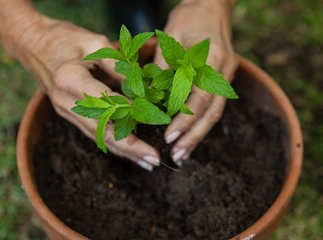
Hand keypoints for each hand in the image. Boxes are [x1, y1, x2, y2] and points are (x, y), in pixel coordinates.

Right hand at [8, 16, 160, 170]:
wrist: (31, 42)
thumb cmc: (65, 38)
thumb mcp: (95, 42)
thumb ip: (118, 67)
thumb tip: (142, 91)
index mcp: (70, 78)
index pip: (105, 101)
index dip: (129, 113)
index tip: (153, 120)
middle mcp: (65, 100)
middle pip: (101, 130)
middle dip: (130, 147)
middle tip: (154, 159)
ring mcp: (65, 109)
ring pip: (97, 136)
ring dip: (124, 151)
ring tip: (147, 162)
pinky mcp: (68, 113)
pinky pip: (93, 131)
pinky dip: (113, 142)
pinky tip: (130, 151)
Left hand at [154, 0, 237, 165]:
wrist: (211, 6)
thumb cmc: (187, 20)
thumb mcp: (171, 39)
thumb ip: (163, 70)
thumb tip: (151, 102)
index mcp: (211, 60)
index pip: (198, 97)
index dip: (184, 119)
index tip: (169, 136)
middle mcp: (223, 71)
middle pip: (211, 112)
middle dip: (193, 136)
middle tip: (178, 156)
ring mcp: (226, 76)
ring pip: (214, 113)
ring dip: (198, 135)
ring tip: (183, 153)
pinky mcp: (222, 79)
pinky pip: (212, 106)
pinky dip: (200, 123)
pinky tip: (190, 136)